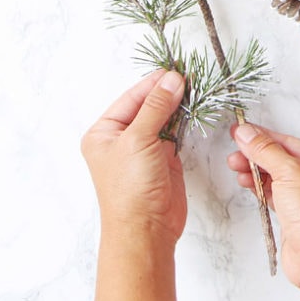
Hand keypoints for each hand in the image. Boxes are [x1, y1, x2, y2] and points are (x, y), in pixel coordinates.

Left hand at [81, 70, 186, 245]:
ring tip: (195, 87)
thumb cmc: (130, 189)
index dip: (153, 83)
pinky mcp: (164, 158)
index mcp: (104, 132)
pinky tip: (194, 107)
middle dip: (167, 91)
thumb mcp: (138, 140)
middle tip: (190, 76)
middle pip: (148, 105)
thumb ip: (156, 107)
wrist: (146, 230)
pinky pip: (175, 132)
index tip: (175, 70)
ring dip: (178, 104)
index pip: (131, 98)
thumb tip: (172, 79)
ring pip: (163, 117)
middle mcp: (122, 139)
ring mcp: (144, 148)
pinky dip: (185, 120)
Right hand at [227, 123, 299, 290]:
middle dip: (256, 155)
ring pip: (276, 178)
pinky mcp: (295, 219)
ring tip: (236, 167)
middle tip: (235, 153)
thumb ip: (265, 150)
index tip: (242, 131)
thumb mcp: (289, 171)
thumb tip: (247, 133)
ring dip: (255, 172)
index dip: (263, 136)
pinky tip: (247, 183)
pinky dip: (259, 189)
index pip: (289, 143)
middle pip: (281, 160)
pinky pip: (274, 196)